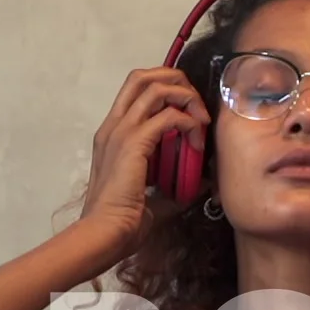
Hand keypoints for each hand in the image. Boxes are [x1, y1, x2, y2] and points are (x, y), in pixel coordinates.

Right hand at [80, 67, 210, 252]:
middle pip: (143, 77)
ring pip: (156, 88)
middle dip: (176, 80)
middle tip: (197, 105)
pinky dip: (188, 122)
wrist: (106, 233)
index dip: (167, 90)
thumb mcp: (157, 198)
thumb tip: (203, 184)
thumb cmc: (124, 222)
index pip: (138, 91)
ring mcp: (121, 131)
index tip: (190, 112)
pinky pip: (168, 116)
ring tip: (201, 121)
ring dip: (186, 98)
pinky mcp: (133, 142)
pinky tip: (197, 141)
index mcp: (114, 135)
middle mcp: (114, 126)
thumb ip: (177, 188)